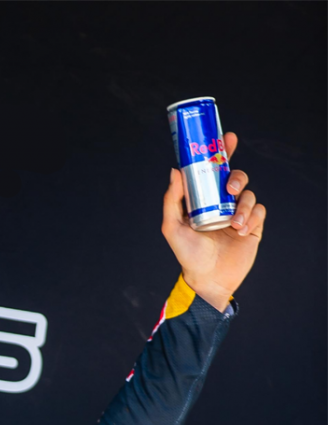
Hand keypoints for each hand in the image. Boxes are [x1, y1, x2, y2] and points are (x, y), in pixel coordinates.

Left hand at [161, 132, 265, 311]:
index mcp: (203, 201)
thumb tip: (174, 171)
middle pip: (235, 177)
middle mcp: (221, 204)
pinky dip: (252, 217)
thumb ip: (172, 200)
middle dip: (236, 177)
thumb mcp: (173, 227)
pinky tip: (241, 230)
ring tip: (234, 223)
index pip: (214, 172)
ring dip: (243, 205)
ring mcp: (238, 214)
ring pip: (248, 194)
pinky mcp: (253, 226)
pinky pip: (259, 211)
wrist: (208, 279)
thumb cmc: (188, 255)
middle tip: (231, 187)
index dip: (222, 153)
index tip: (227, 138)